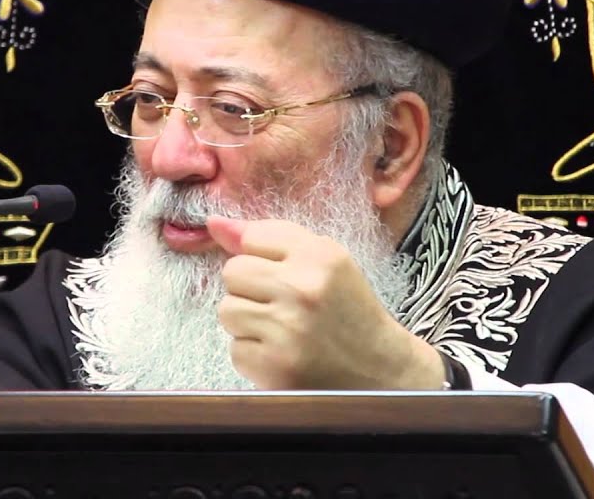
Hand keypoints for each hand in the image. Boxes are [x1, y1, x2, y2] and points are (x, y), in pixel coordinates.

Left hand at [206, 215, 445, 389]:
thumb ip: (269, 236)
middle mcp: (302, 290)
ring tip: (281, 329)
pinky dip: (254, 354)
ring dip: (247, 322)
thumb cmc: (347, 309)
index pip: (252, 239)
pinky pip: (235, 350)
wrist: (380, 370)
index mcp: (320, 257)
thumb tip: (212, 223)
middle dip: (250, 288)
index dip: (263, 259)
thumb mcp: (324, 260)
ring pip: (227, 311)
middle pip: (232, 273)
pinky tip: (282, 354)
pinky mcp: (274, 368)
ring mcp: (287, 331)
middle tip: (282, 305)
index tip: (285, 275)